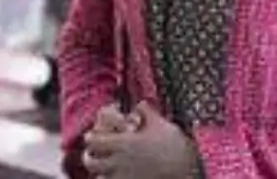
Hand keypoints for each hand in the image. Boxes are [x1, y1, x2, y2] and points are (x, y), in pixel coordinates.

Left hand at [82, 101, 196, 177]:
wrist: (187, 168)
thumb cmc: (174, 145)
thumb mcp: (159, 123)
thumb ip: (146, 112)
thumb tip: (139, 105)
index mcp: (123, 143)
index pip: (94, 141)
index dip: (91, 138)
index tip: (92, 135)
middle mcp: (119, 162)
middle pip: (91, 162)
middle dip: (90, 157)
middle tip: (92, 154)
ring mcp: (124, 178)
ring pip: (99, 178)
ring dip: (100, 173)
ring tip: (104, 170)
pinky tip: (119, 177)